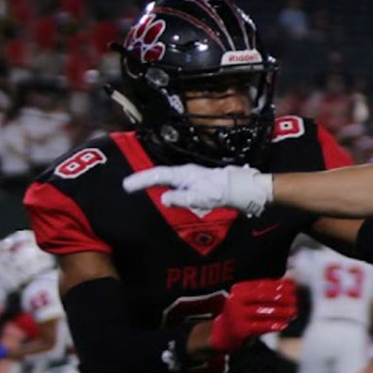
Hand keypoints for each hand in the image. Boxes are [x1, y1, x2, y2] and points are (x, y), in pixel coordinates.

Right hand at [123, 163, 273, 216]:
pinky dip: (168, 190)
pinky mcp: (199, 185)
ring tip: (139, 186)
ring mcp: (193, 178)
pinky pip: (179, 187)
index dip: (140, 180)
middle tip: (128, 186)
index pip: (157, 175)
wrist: (246, 190)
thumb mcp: (201, 198)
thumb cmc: (225, 192)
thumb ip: (181, 198)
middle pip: (160, 175)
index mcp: (185, 174)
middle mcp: (187, 173)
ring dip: (154, 183)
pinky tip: (167, 195)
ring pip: (169, 181)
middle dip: (144, 180)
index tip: (126, 185)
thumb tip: (164, 198)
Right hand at [208, 279, 297, 353]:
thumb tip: (292, 280)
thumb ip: (270, 290)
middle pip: (263, 296)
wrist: (225, 333)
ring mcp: (237, 315)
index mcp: (240, 288)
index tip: (293, 288)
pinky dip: (273, 325)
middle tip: (295, 300)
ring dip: (281, 311)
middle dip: (281, 297)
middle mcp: (236, 299)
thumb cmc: (245, 312)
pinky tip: (284, 324)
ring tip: (294, 312)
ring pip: (263, 311)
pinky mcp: (240, 329)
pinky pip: (260, 326)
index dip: (279, 285)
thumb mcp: (253, 299)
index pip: (262, 284)